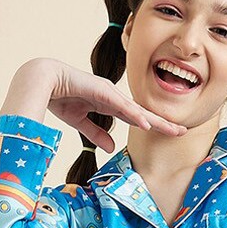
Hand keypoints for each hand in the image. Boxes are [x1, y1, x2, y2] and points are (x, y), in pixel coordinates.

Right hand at [44, 59, 186, 151]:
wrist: (44, 80)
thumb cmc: (60, 96)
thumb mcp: (81, 122)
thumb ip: (96, 134)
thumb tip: (111, 147)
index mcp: (109, 103)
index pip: (136, 116)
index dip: (154, 124)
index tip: (170, 132)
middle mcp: (113, 96)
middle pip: (143, 112)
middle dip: (163, 122)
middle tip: (183, 131)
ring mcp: (108, 93)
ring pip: (137, 110)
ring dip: (155, 120)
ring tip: (173, 129)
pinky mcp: (101, 91)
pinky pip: (121, 106)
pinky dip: (134, 115)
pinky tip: (147, 123)